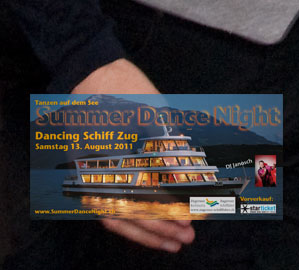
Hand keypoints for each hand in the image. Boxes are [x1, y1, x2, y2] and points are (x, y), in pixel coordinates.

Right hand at [73, 60, 194, 252]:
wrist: (90, 73)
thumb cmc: (123, 88)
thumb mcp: (152, 112)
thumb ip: (170, 148)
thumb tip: (194, 178)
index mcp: (105, 156)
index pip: (140, 193)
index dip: (167, 208)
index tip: (191, 216)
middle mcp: (91, 174)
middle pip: (126, 213)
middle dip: (160, 227)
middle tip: (188, 236)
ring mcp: (87, 178)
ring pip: (116, 218)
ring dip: (146, 231)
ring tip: (175, 240)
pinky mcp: (90, 179)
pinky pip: (109, 209)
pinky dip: (132, 220)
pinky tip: (153, 227)